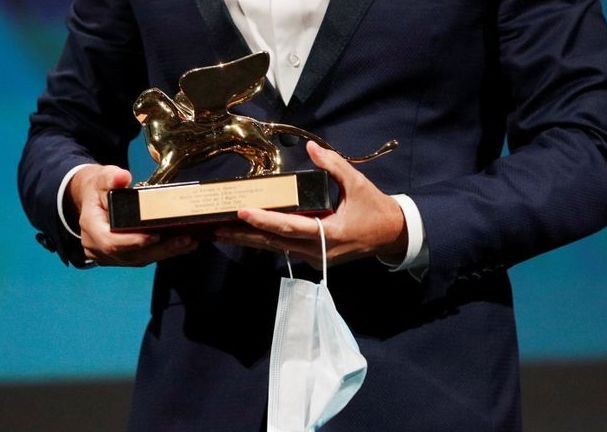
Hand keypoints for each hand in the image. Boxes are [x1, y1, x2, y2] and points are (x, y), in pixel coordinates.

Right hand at [67, 165, 197, 265]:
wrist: (92, 199)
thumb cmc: (99, 188)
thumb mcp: (102, 177)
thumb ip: (112, 177)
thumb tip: (122, 177)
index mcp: (90, 226)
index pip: (110, 241)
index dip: (133, 242)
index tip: (155, 236)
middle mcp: (96, 246)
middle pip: (130, 254)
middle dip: (159, 249)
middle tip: (185, 239)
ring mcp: (108, 255)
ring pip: (139, 260)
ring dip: (166, 252)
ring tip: (189, 242)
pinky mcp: (121, 258)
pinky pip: (143, 258)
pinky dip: (163, 252)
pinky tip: (183, 245)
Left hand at [214, 141, 406, 267]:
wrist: (391, 235)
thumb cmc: (375, 209)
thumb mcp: (357, 184)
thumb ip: (334, 165)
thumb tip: (311, 147)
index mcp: (329, 233)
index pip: (289, 227)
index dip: (264, 220)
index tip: (241, 211)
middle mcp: (318, 250)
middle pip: (274, 242)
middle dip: (243, 236)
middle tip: (215, 228)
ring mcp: (315, 257)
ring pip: (276, 248)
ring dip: (250, 240)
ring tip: (222, 232)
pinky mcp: (314, 258)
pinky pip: (284, 249)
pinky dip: (265, 240)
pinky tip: (246, 235)